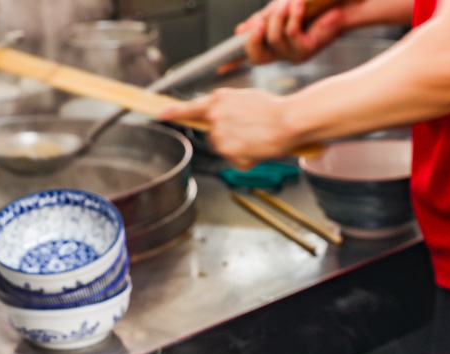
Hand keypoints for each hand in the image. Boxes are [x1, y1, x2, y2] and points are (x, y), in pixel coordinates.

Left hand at [159, 88, 298, 169]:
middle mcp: (215, 117)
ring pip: (223, 146)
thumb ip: (227, 106)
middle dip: (227, 133)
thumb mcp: (246, 98)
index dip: (174, 112)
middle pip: (212, 132)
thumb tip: (222, 115)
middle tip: (249, 129)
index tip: (160, 114)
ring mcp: (220, 135)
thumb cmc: (273, 109)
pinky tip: (256, 147)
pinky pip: (233, 159)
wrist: (289, 121)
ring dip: (236, 146)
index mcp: (219, 100)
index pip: (190, 108)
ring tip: (255, 137)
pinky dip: (244, 157)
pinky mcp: (228, 151)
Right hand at [237, 0, 350, 64]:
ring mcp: (294, 54)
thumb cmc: (312, 5)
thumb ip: (262, 19)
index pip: (249, 55)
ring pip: (274, 39)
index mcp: (273, 45)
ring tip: (293, 1)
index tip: (218, 67)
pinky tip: (300, 5)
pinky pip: (291, 34)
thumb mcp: (280, 10)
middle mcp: (282, 53)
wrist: (341, 3)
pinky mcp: (308, 49)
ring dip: (280, 15)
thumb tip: (240, 31)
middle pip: (255, 55)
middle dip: (254, 36)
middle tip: (259, 21)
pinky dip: (294, 16)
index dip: (232, 61)